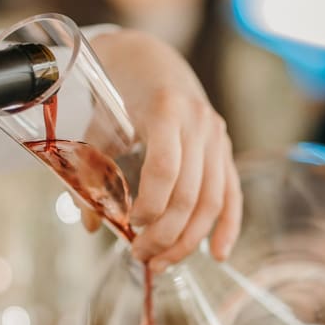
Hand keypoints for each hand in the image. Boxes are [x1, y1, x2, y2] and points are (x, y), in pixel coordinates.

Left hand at [89, 29, 241, 269]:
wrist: (151, 61)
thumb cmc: (119, 93)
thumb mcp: (99, 125)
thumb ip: (93, 171)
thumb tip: (93, 224)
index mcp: (166, 110)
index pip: (165, 168)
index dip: (150, 204)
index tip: (129, 225)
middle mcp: (199, 124)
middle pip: (190, 193)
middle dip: (165, 233)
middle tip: (140, 255)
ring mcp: (217, 138)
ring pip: (212, 201)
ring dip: (189, 239)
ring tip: (163, 262)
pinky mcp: (225, 150)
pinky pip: (231, 194)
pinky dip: (227, 226)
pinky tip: (218, 254)